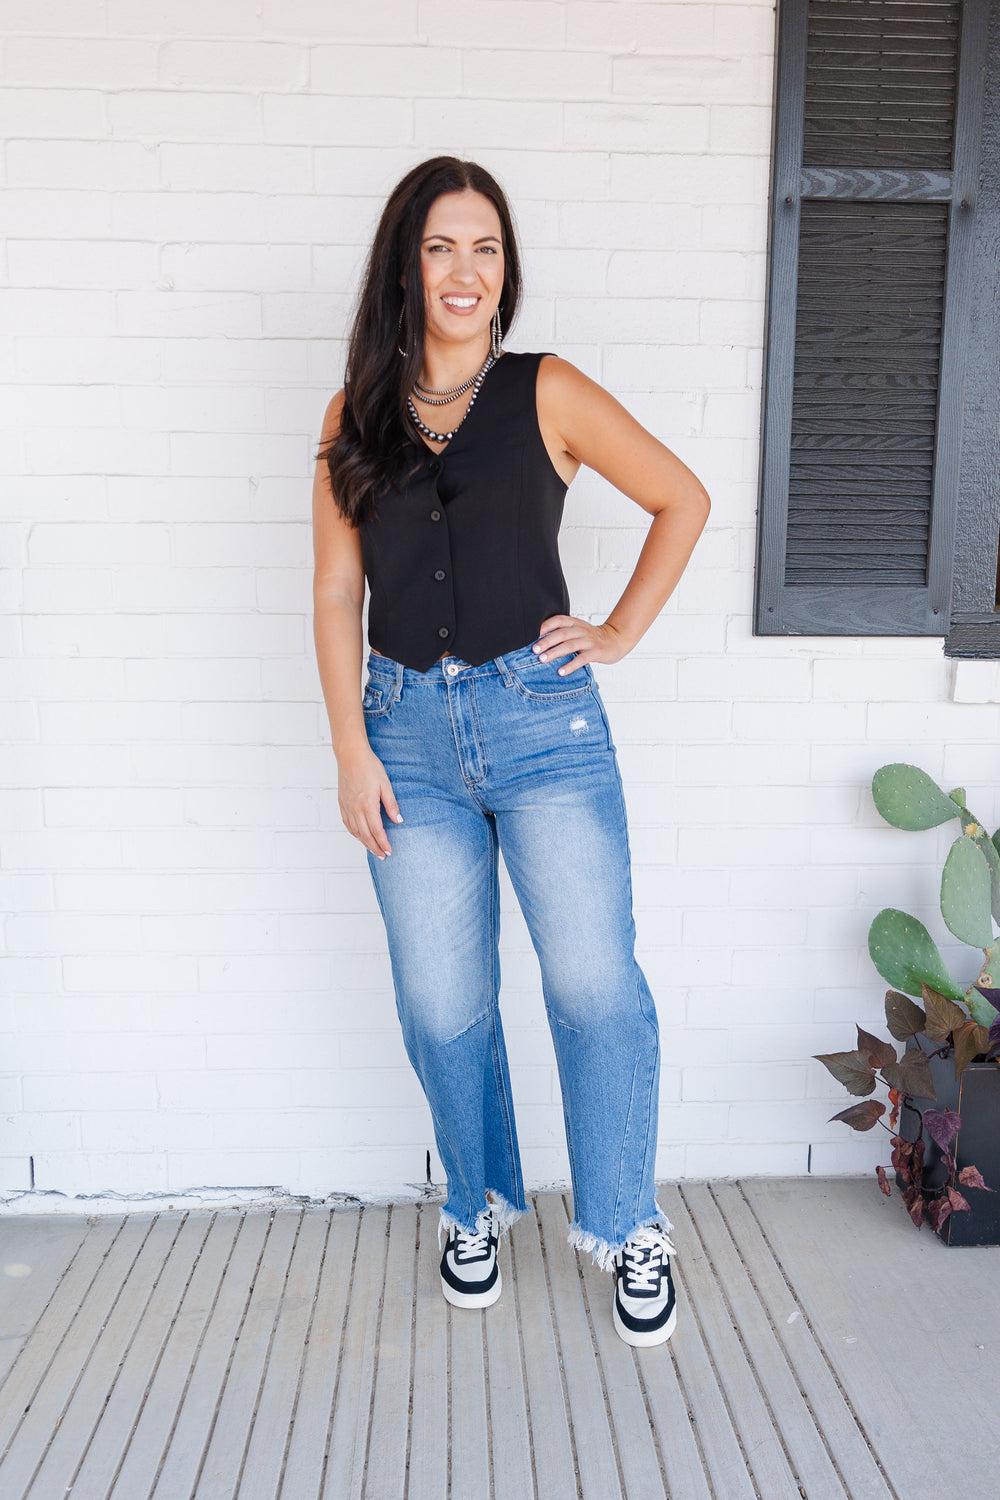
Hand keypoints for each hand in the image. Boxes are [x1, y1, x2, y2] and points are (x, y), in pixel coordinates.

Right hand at [336, 742, 402, 859]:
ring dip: (365, 843)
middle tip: (383, 856)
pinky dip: (354, 833)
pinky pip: (347, 823)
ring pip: (356, 831)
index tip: (390, 851)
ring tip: (373, 849)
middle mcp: (355, 809)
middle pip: (365, 835)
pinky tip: (360, 835)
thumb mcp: (385, 785)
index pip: (377, 831)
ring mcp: (347, 807)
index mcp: (367, 805)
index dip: (383, 843)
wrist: (351, 756)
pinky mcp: (342, 803)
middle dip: (375, 848)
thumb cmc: (370, 767)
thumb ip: (392, 804)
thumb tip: (399, 821)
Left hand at [532, 615, 630, 674]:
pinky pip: (581, 659)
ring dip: (555, 652)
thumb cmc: (591, 637)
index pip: (558, 620)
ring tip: (542, 659)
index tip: (531, 634)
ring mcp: (589, 641)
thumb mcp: (577, 630)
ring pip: (569, 646)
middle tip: (534, 649)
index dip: (545, 626)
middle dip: (546, 641)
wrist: (615, 640)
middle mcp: (581, 630)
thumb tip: (538, 640)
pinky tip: (561, 672)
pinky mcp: (596, 652)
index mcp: (575, 623)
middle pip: (561, 634)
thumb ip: (562, 632)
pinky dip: (570, 665)